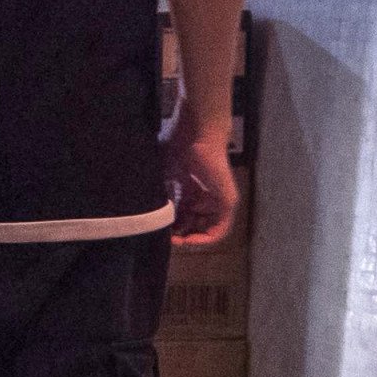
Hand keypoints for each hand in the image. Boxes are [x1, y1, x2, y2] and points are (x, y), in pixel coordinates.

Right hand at [165, 120, 239, 247]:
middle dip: (179, 234)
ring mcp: (218, 199)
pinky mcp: (227, 201)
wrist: (196, 135)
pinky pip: (220, 228)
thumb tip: (148, 217)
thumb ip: (158, 196)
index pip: (182, 214)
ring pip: (206, 228)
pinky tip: (190, 240)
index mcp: (191, 188)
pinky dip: (206, 238)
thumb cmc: (176, 147)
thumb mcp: (161, 176)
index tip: (158, 231)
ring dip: (191, 238)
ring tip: (176, 241)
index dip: (171, 226)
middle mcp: (205, 195)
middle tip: (166, 239)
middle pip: (193, 223)